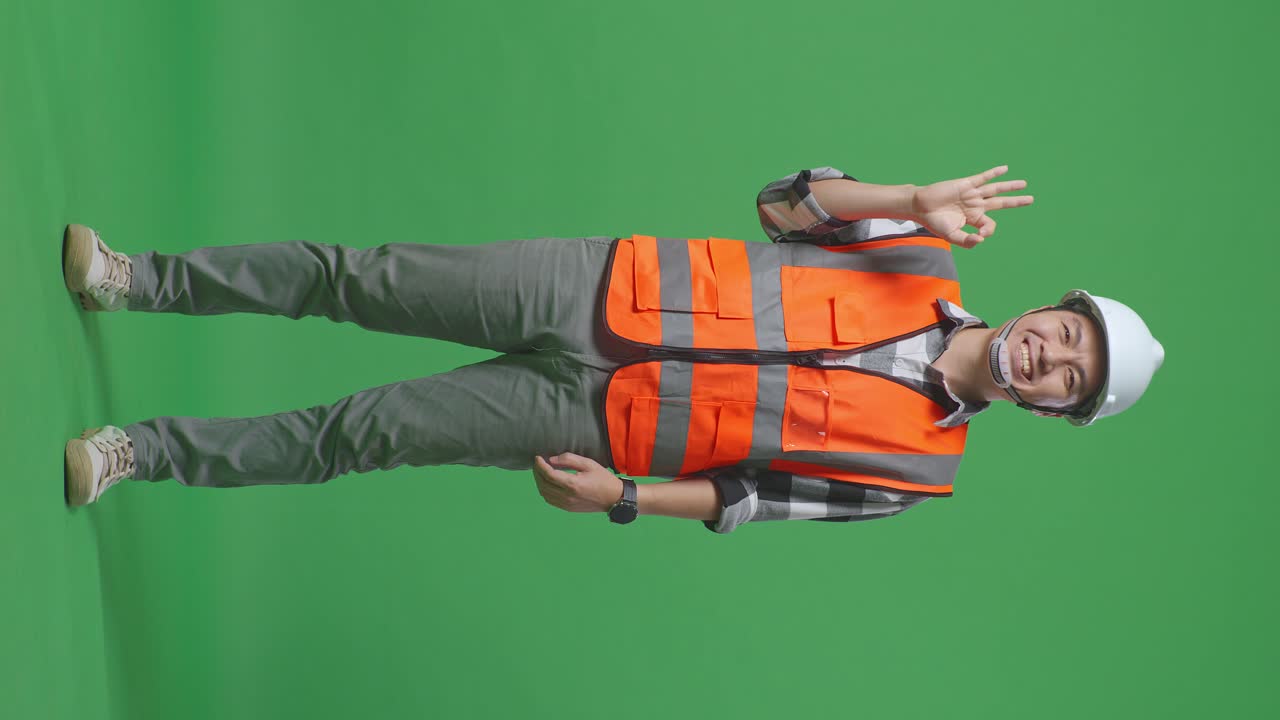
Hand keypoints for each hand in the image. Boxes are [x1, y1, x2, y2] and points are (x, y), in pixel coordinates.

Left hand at [532, 453, 624, 513]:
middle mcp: (567, 496)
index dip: (540, 465)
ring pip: (544, 493)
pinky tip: (546, 482)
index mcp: (573, 484)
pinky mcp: (567, 508)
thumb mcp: (588, 464)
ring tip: (540, 471)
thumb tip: (551, 459)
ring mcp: (566, 504)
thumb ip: (569, 459)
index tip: (537, 457)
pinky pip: (550, 500)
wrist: (614, 499)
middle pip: (543, 484)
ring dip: (539, 481)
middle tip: (537, 463)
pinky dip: (544, 490)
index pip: (549, 474)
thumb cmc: (603, 479)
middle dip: (537, 472)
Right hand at [910, 165, 1033, 247]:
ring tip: (1024, 184)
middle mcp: (975, 205)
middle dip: (1016, 201)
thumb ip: (966, 241)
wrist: (921, 207)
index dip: (988, 231)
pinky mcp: (966, 184)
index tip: (978, 235)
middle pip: (1000, 203)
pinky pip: (983, 178)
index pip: (989, 224)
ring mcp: (972, 193)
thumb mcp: (951, 236)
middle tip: (1031, 200)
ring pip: (995, 189)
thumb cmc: (934, 222)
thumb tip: (982, 239)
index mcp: (973, 218)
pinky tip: (1005, 169)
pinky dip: (993, 173)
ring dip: (1009, 186)